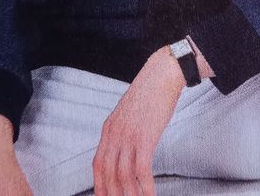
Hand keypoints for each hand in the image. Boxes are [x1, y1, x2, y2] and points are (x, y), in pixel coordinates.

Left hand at [92, 47, 185, 194]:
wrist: (161, 75)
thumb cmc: (149, 92)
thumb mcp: (128, 112)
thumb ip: (123, 130)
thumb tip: (125, 149)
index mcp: (109, 128)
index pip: (98, 164)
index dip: (99, 185)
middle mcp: (115, 134)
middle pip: (108, 174)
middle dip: (113, 194)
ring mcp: (128, 136)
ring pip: (124, 176)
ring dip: (131, 195)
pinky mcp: (145, 137)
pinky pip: (141, 170)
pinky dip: (145, 187)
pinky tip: (150, 195)